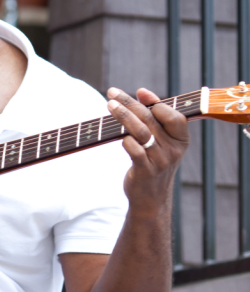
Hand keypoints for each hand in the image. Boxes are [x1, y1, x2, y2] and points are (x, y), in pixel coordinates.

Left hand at [106, 87, 188, 216]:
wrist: (151, 199)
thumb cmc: (153, 163)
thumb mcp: (161, 141)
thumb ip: (154, 116)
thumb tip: (142, 92)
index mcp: (181, 140)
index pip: (173, 115)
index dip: (156, 103)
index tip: (139, 93)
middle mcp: (173, 150)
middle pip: (151, 119)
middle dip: (130, 103)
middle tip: (112, 92)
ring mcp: (160, 161)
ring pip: (141, 132)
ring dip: (124, 116)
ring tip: (109, 105)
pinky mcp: (145, 171)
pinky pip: (134, 150)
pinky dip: (125, 141)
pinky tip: (119, 136)